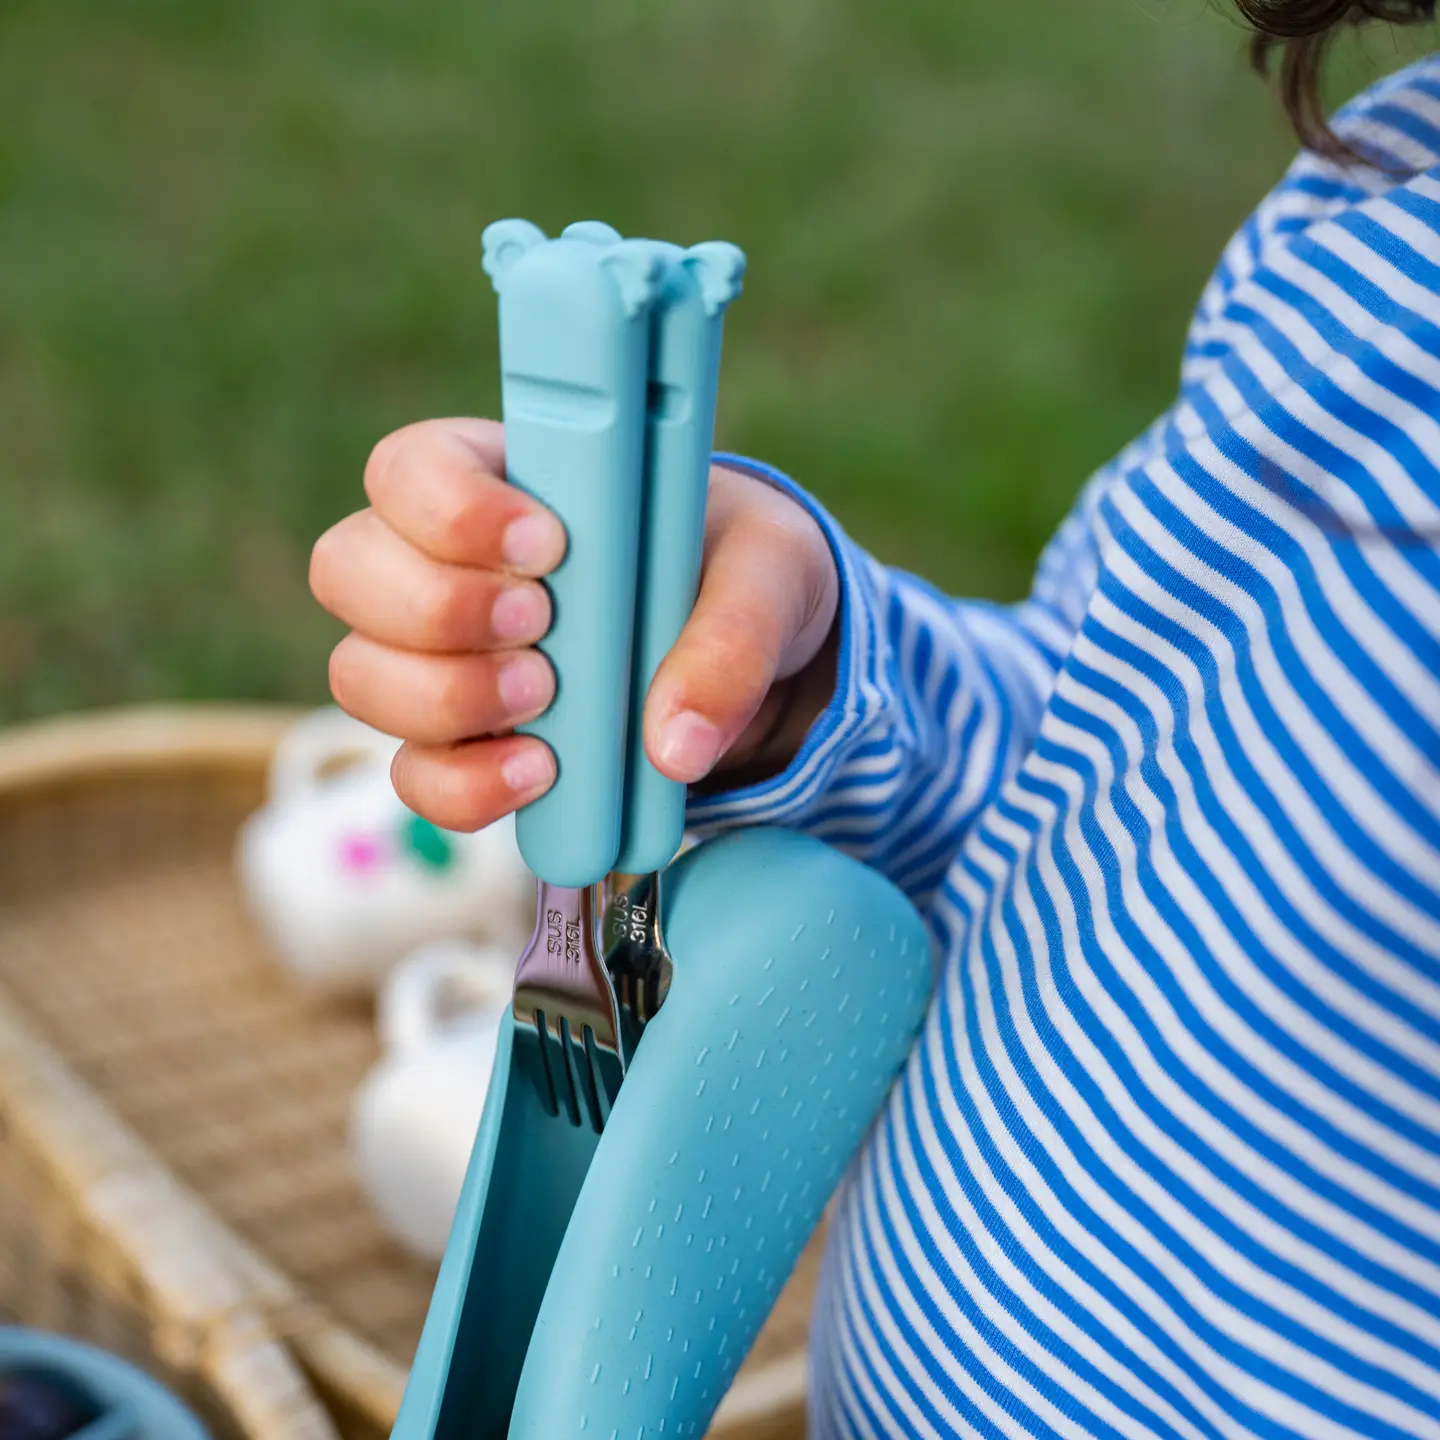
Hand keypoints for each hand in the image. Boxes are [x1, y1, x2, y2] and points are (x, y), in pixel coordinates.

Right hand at [310, 418, 839, 830]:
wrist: (759, 659)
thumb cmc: (741, 573)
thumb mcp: (770, 574)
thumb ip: (734, 636)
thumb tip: (672, 743)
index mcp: (506, 476)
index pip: (409, 467)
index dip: (450, 507)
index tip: (548, 546)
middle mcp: (445, 562)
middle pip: (348, 569)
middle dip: (439, 610)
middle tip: (543, 629)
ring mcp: (441, 659)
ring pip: (360, 674)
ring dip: (446, 699)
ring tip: (546, 702)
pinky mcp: (466, 744)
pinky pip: (416, 774)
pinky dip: (467, 785)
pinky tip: (542, 775)